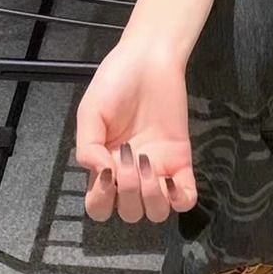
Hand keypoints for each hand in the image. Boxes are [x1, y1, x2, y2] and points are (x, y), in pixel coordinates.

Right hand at [75, 35, 197, 224]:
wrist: (149, 59)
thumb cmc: (116, 81)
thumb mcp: (89, 111)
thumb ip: (87, 147)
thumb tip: (100, 174)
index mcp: (104, 165)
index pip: (99, 206)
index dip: (102, 200)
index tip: (106, 172)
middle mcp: (130, 173)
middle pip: (128, 213)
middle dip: (127, 193)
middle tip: (130, 158)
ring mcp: (158, 169)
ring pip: (155, 213)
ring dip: (151, 198)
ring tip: (149, 166)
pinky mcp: (181, 159)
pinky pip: (185, 198)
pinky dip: (180, 199)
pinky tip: (171, 180)